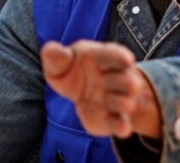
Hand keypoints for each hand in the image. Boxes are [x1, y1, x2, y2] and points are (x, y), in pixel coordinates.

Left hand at [41, 40, 161, 139]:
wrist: (80, 92)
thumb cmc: (71, 71)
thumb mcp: (59, 62)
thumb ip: (55, 56)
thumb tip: (52, 51)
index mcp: (102, 59)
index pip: (114, 55)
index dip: (121, 57)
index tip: (127, 60)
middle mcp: (114, 78)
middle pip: (127, 80)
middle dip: (124, 82)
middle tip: (106, 82)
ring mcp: (115, 99)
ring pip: (127, 102)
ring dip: (121, 103)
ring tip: (106, 100)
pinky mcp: (111, 118)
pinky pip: (120, 123)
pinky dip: (122, 127)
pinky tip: (123, 129)